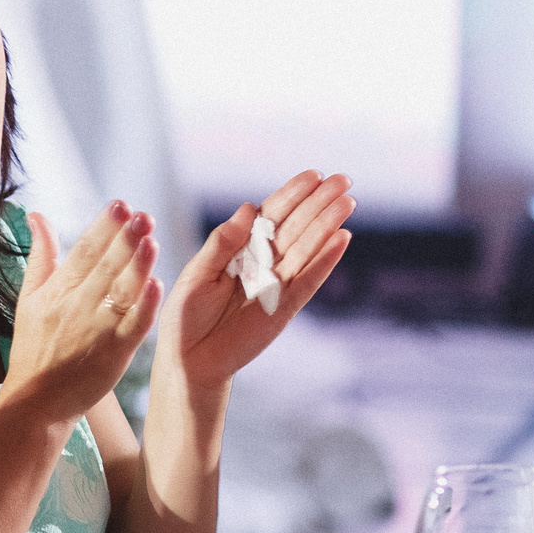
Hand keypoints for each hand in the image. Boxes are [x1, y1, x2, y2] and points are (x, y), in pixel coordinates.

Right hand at [0, 204, 162, 427]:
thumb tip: (37, 215)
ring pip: (122, 293)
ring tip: (152, 240)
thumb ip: (39, 256)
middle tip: (142, 215)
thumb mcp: (28, 299)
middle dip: (124, 239)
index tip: (120, 205)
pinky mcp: (115, 354)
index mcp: (57, 291)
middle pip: (105, 267)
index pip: (83, 251)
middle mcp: (77, 307)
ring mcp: (97, 331)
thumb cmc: (33, 348)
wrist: (36, 401)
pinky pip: (134, 327)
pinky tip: (157, 286)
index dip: (103, 227)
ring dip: (137, 266)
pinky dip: (145, 307)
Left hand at [156, 171, 354, 393]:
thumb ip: (222, 243)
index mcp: (240, 248)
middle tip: (343, 180)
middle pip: (295, 226)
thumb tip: (247, 207)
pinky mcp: (285, 308)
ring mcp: (277, 284)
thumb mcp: (197, 273)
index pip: (270, 214)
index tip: (314, 174)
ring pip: (306, 249)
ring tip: (347, 202)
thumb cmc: (186, 314)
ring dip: (327, 226)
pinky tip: (342, 238)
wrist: (189, 358)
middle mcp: (263, 262)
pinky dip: (325, 261)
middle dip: (318, 203)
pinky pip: (308, 281)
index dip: (292, 194)